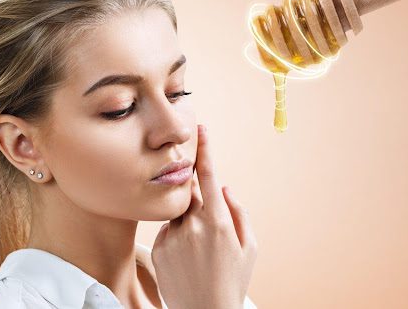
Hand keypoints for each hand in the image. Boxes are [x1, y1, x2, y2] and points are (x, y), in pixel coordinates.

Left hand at [151, 124, 257, 308]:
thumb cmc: (232, 280)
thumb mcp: (249, 247)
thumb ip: (239, 212)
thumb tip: (225, 188)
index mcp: (218, 222)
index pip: (209, 176)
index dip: (206, 149)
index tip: (201, 128)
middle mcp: (192, 226)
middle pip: (191, 195)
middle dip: (199, 202)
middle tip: (208, 229)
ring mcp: (172, 237)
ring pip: (179, 215)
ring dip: (188, 225)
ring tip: (199, 254)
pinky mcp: (158, 249)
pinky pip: (168, 232)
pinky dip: (177, 238)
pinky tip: (186, 260)